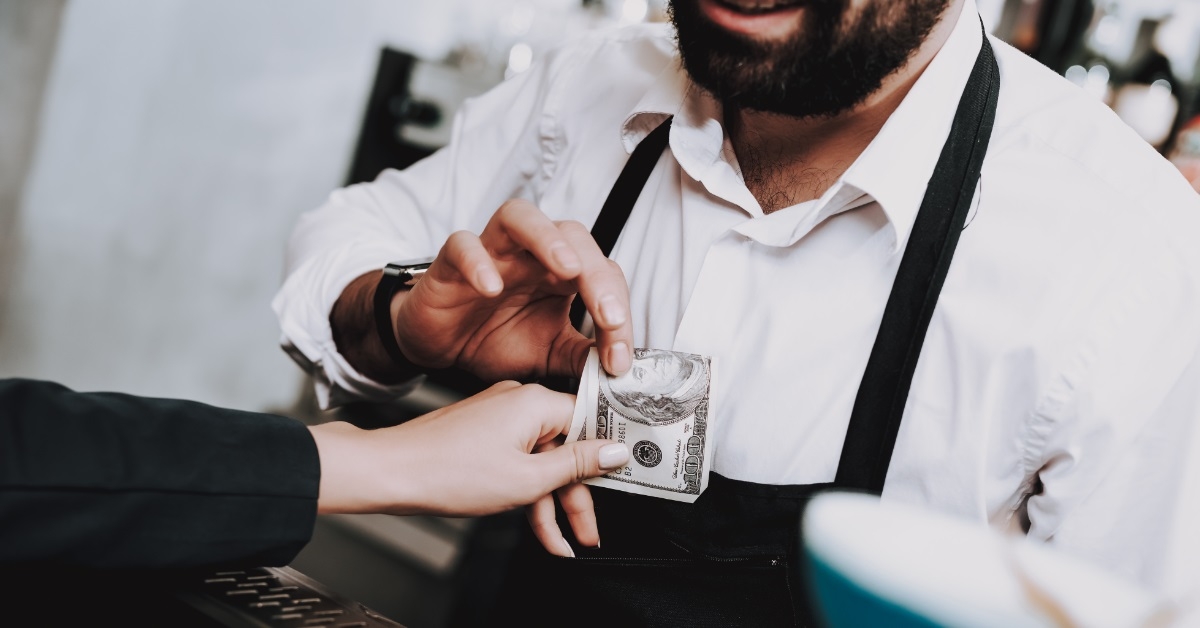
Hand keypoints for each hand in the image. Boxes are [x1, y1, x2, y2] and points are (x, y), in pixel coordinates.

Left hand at [309, 382, 628, 523]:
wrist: (391, 472)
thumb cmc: (449, 471)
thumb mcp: (528, 478)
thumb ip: (578, 464)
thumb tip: (616, 451)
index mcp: (536, 401)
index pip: (592, 421)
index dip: (608, 456)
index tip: (622, 479)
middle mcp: (520, 401)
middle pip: (567, 446)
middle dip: (578, 494)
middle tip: (588, 530)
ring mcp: (500, 416)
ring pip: (542, 460)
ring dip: (553, 502)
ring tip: (562, 542)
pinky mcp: (484, 432)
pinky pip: (519, 460)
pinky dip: (528, 490)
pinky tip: (537, 525)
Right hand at [394, 199, 633, 380]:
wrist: (441, 346)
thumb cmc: (494, 339)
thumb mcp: (548, 355)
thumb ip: (582, 358)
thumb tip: (619, 369)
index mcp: (562, 272)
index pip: (604, 274)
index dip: (619, 313)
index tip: (618, 359)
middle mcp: (532, 252)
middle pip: (573, 236)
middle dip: (597, 274)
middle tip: (609, 316)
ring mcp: (493, 250)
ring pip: (521, 217)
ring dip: (548, 239)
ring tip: (568, 269)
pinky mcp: (451, 260)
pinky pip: (463, 244)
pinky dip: (477, 261)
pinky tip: (491, 287)